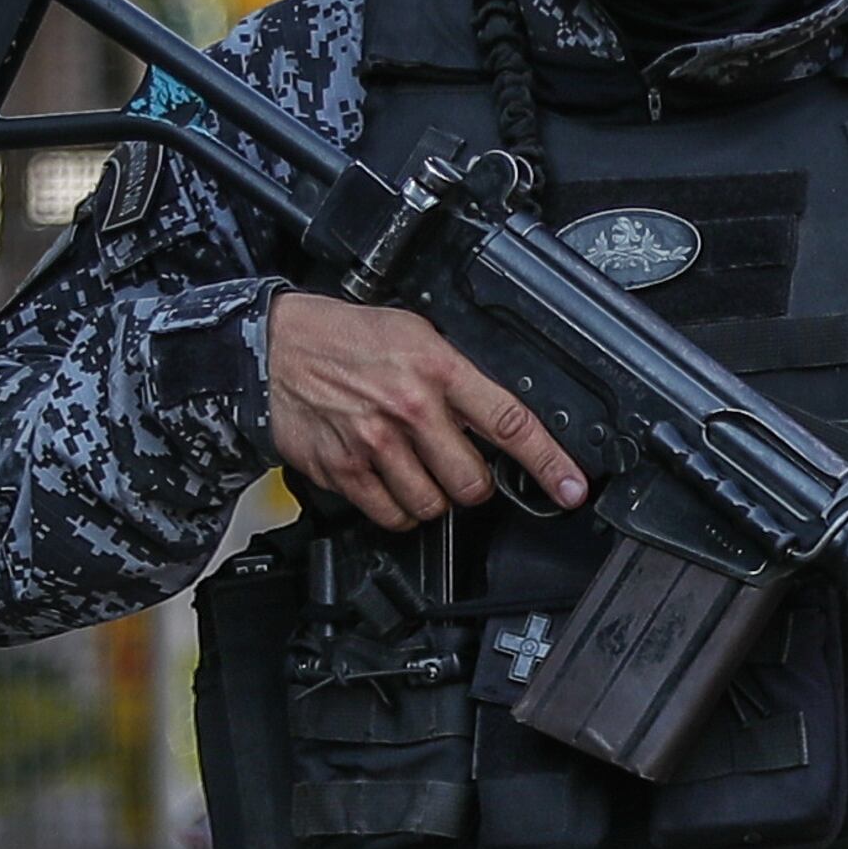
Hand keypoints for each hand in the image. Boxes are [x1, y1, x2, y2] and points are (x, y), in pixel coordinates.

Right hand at [266, 292, 588, 530]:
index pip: (509, 422)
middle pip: (472, 483)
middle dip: (475, 484)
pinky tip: (391, 483)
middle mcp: (410, 409)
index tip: (572, 487)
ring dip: (435, 498)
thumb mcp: (417, 334)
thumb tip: (496, 415)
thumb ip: (458, 375)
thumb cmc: (347, 336)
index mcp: (438, 369)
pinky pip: (389, 515)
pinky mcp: (342, 470)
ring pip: (432, 506)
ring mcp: (374, 444)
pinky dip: (398, 509)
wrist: (276, 345)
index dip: (549, 462)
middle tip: (462, 467)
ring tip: (421, 470)